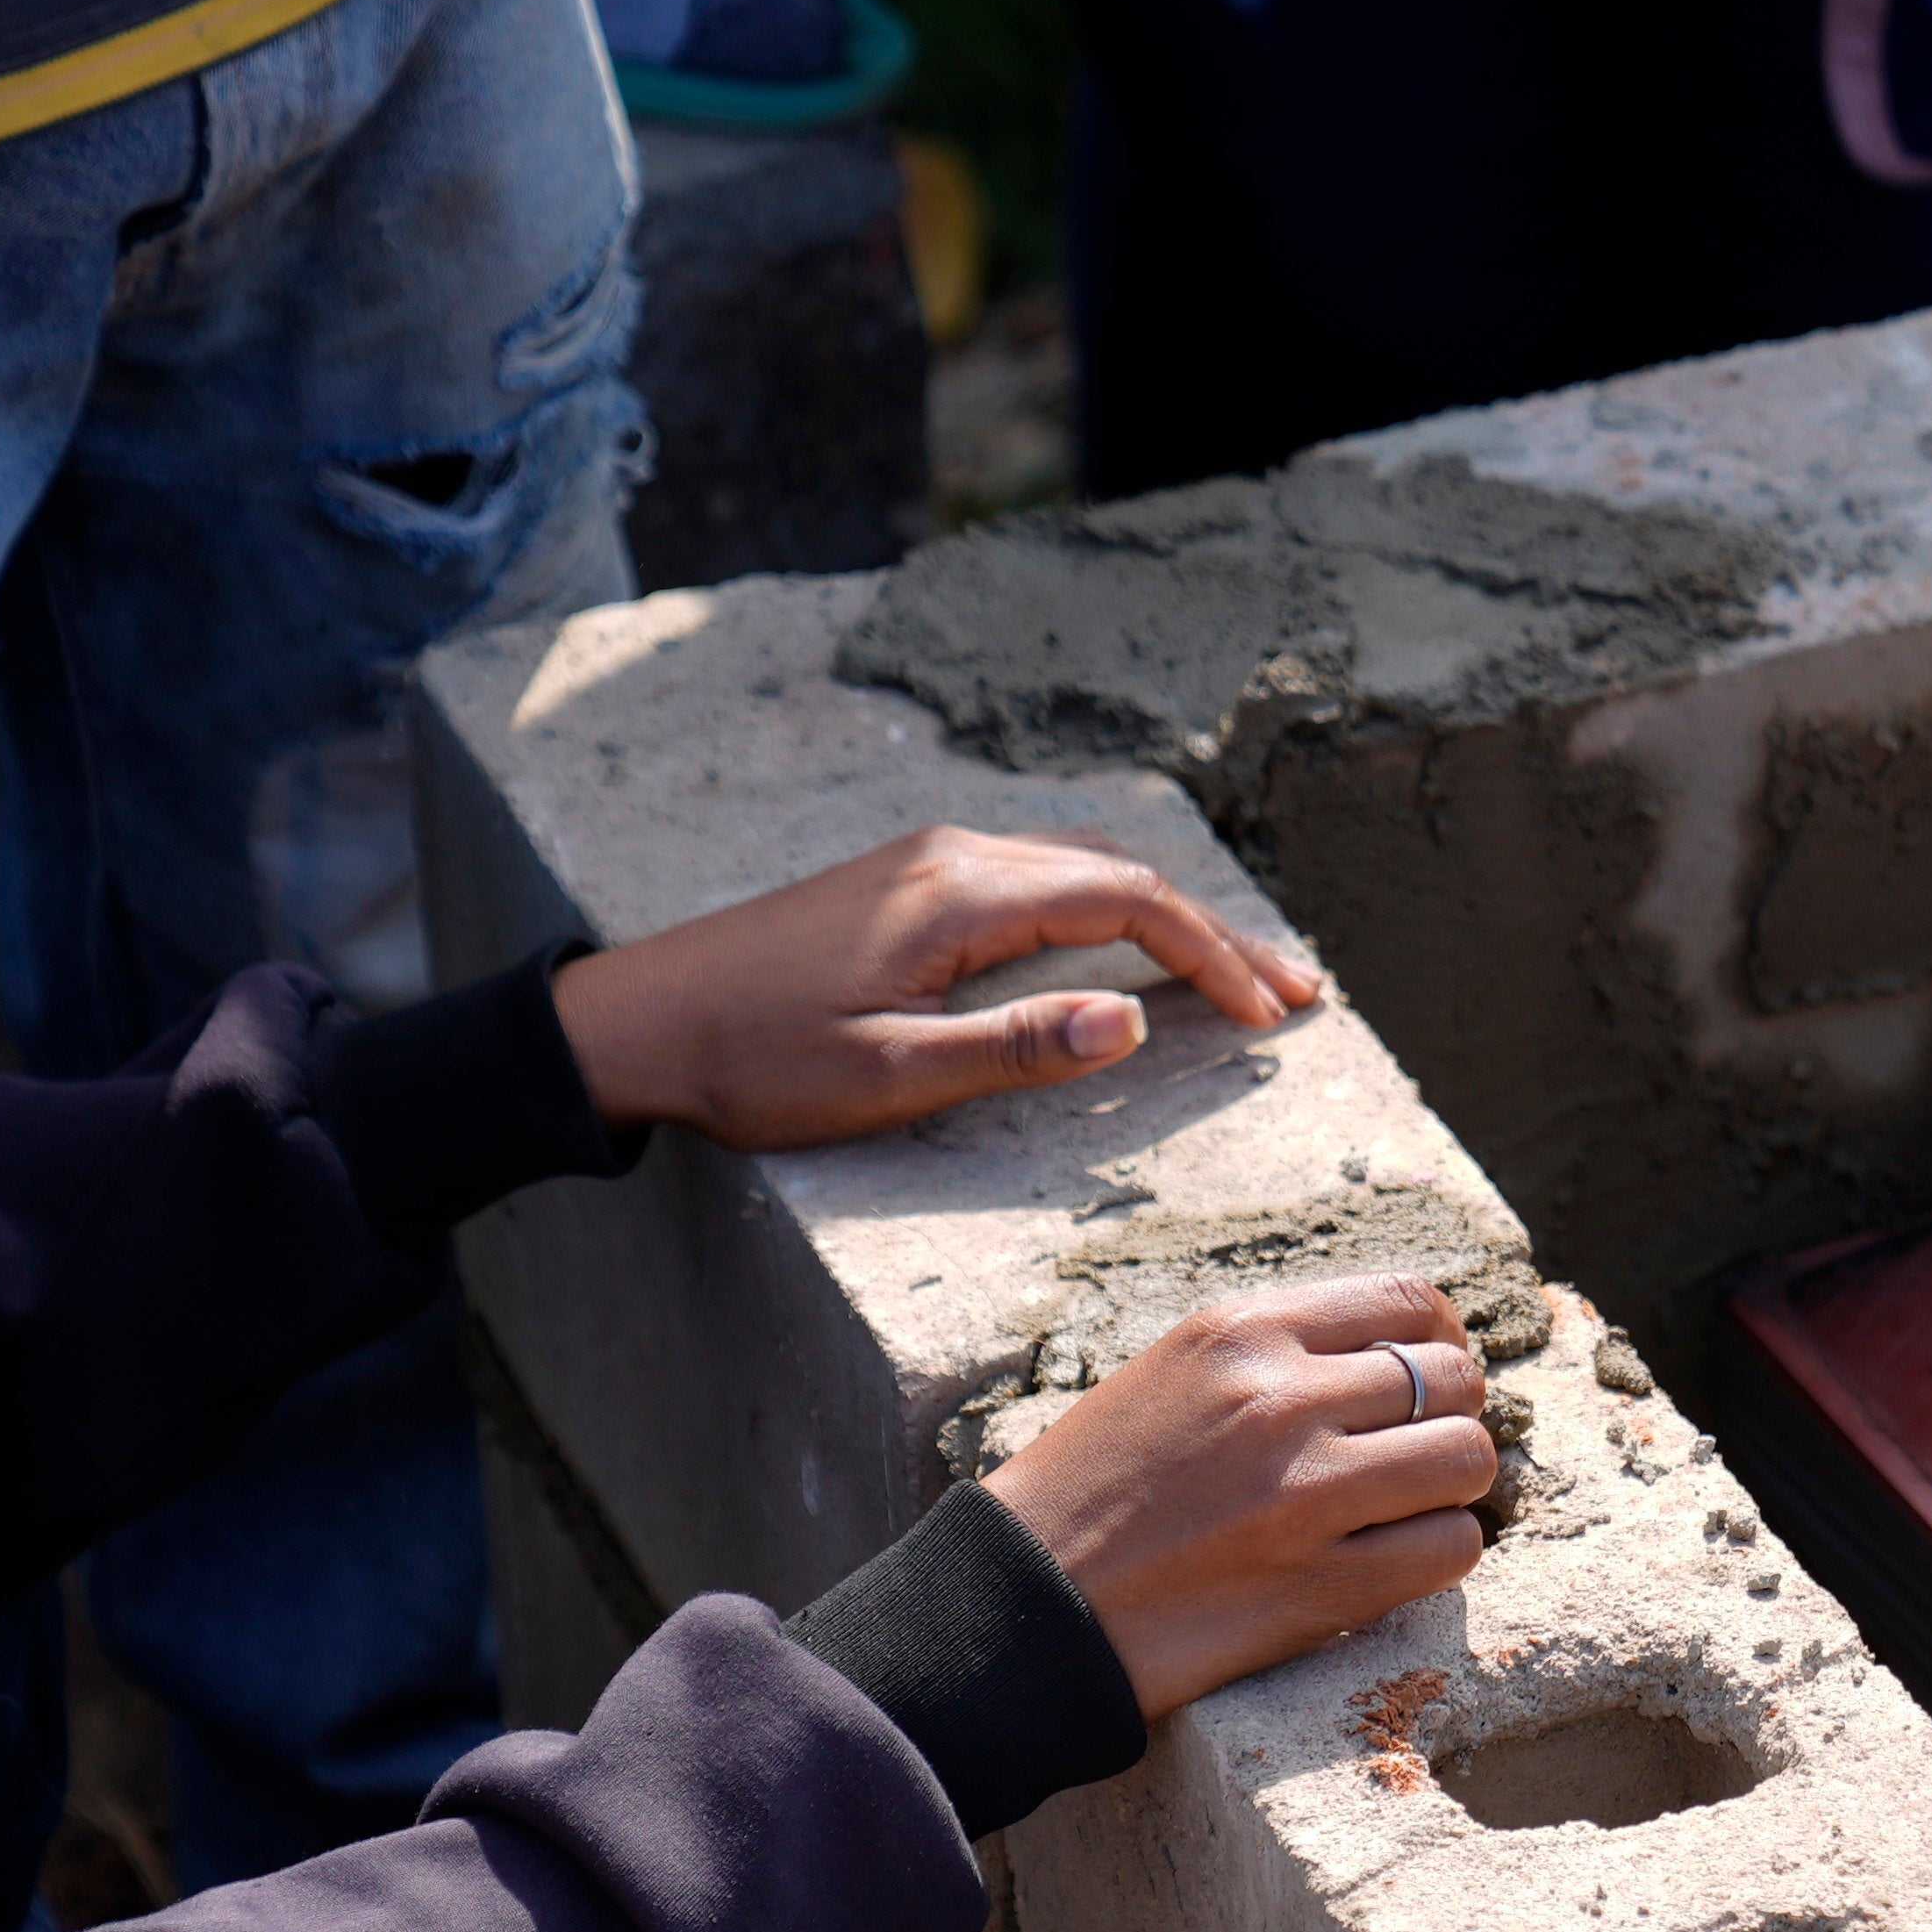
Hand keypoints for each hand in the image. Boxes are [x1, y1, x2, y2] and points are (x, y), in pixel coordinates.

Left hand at [552, 825, 1319, 1152]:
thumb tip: (1130, 1021)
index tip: (1268, 1017)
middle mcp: (952, 855)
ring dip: (1164, 917)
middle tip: (1294, 994)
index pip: (1124, 902)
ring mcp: (926, 861)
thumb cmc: (753, 1061)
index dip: (1210, 956)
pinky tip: (1126, 949)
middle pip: (1118, 872)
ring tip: (1235, 975)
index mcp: (959, 895)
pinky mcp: (905, 883)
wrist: (637, 1023)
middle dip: (1214, 933)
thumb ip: (1015, 1048)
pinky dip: (1105, 910)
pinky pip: (1036, 876)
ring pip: (1079, 867)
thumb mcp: (886, 1076)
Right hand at [984, 1268, 1501, 1719]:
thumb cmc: (1088, 1491)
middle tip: (1416, 1457)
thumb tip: (1396, 1360)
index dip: (1444, 1339)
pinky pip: (1448, 1551)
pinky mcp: (1321, 1588)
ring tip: (1408, 1511)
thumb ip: (1277, 1356)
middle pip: (1453, 1381)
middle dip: (1451, 1418)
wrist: (1020, 1602)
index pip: (1410, 1300)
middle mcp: (1282, 1399)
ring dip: (1451, 1489)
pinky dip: (1439, 1556)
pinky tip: (1396, 1563)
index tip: (1432, 1377)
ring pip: (1467, 1462)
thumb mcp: (1172, 1376)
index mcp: (1242, 1332)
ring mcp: (1306, 1495)